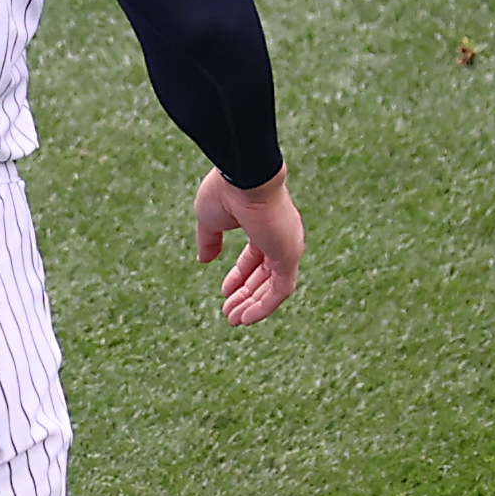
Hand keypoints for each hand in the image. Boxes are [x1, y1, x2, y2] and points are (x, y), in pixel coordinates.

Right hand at [193, 166, 305, 324]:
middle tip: (228, 313)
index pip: (255, 258)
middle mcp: (280, 237)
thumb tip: (204, 260)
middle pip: (265, 274)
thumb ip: (209, 241)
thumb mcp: (210, 219)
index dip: (239, 277)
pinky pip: (281, 289)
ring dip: (253, 305)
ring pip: (273, 286)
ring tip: (234, 320)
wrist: (244, 175)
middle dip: (246, 295)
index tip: (224, 291)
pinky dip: (265, 306)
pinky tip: (247, 318)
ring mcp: (287, 246)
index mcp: (263, 225)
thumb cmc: (227, 190)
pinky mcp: (289, 255)